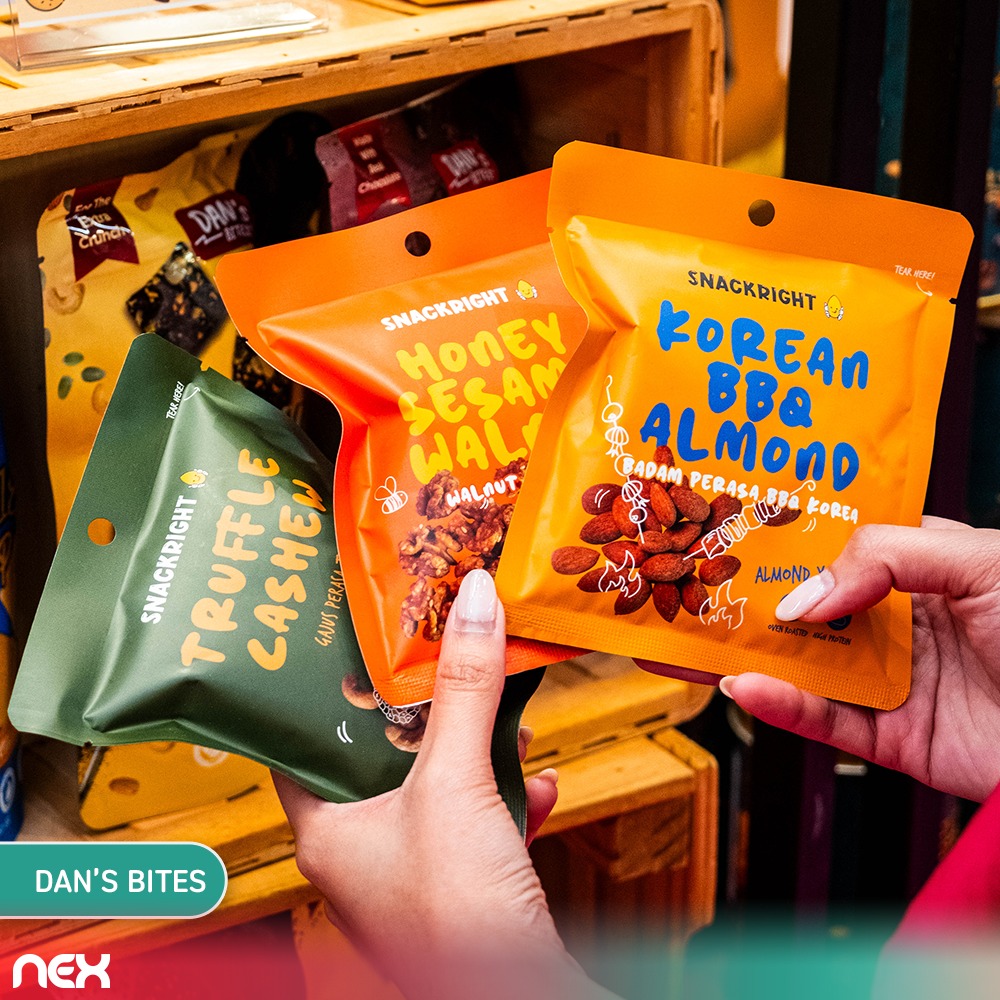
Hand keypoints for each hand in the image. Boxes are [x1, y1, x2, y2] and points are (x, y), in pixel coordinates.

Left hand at [273, 570, 609, 998]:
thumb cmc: (459, 918)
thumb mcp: (456, 781)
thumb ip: (465, 688)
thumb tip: (471, 601)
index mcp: (328, 835)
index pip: (304, 747)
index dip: (324, 696)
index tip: (349, 650)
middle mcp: (364, 857)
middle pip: (384, 760)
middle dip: (428, 716)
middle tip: (439, 669)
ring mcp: (415, 876)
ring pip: (439, 791)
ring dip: (478, 755)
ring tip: (503, 724)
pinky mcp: (464, 890)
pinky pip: (480, 827)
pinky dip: (509, 801)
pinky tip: (537, 785)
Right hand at [713, 517, 999, 801]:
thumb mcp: (976, 563)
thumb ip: (885, 559)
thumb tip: (804, 593)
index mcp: (923, 567)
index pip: (840, 545)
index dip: (790, 540)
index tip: (737, 531)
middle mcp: (902, 621)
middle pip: (812, 608)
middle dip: (755, 599)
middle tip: (698, 589)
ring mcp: (896, 680)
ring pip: (809, 665)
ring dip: (754, 654)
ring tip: (701, 640)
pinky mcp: (895, 738)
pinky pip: (828, 722)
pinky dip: (785, 707)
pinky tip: (749, 687)